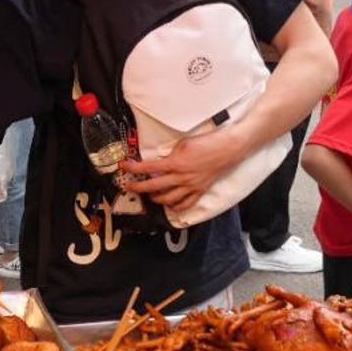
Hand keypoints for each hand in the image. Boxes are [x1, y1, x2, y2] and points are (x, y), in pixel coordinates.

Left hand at [118, 128, 247, 215]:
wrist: (227, 149)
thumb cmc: (207, 143)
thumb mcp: (183, 144)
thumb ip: (170, 154)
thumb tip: (160, 160)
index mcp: (175, 163)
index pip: (147, 167)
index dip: (133, 168)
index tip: (124, 167)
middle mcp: (181, 177)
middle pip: (154, 186)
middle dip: (138, 187)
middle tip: (128, 186)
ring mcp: (191, 186)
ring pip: (168, 199)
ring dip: (155, 199)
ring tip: (149, 196)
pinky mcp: (199, 190)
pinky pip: (186, 204)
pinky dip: (176, 207)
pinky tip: (170, 206)